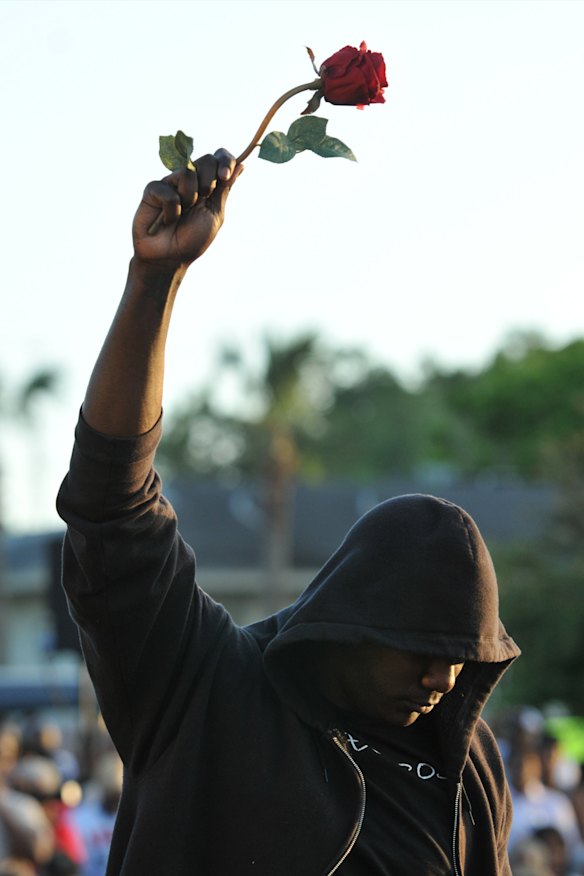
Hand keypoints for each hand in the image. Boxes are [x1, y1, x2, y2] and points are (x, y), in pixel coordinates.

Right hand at [132, 149, 242, 268]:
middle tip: (201, 202)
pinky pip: (168, 191)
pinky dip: (171, 211)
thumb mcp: (215, 214)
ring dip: (189, 199)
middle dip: (208, 183)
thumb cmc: (192, 240)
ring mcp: (171, 182)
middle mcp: (190, 179)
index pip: (219, 157)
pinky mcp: (153, 190)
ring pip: (187, 173)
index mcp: (208, 183)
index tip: (225, 176)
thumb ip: (224, 189)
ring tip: (182, 215)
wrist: (169, 258)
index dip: (225, 161)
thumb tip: (241, 164)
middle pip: (206, 159)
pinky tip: (167, 220)